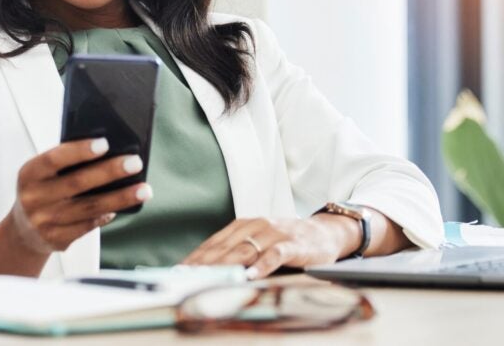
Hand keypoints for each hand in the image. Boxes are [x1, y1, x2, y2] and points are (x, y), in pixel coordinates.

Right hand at [9, 138, 152, 254]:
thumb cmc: (42, 190)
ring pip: (90, 208)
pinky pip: (89, 225)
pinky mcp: (58, 240)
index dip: (79, 151)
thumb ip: (65, 162)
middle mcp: (34, 198)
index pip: (54, 159)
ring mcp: (45, 222)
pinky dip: (108, 214)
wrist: (22, 232)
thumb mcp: (42, 174)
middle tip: (135, 163)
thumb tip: (108, 151)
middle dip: (109, 172)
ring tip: (144, 189)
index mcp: (29, 174)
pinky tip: (122, 207)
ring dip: (120, 198)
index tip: (105, 143)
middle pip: (77, 183)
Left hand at [180, 216, 358, 277]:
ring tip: (210, 278)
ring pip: (245, 250)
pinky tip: (251, 275)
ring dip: (226, 265)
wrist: (324, 232)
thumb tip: (208, 271)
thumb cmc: (286, 241)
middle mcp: (256, 226)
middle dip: (204, 264)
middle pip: (225, 247)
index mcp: (243, 225)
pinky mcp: (292, 244)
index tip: (180, 271)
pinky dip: (262, 265)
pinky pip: (275, 255)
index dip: (196, 257)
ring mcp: (274, 234)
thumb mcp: (258, 242)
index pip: (214, 243)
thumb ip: (237, 253)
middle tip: (188, 278)